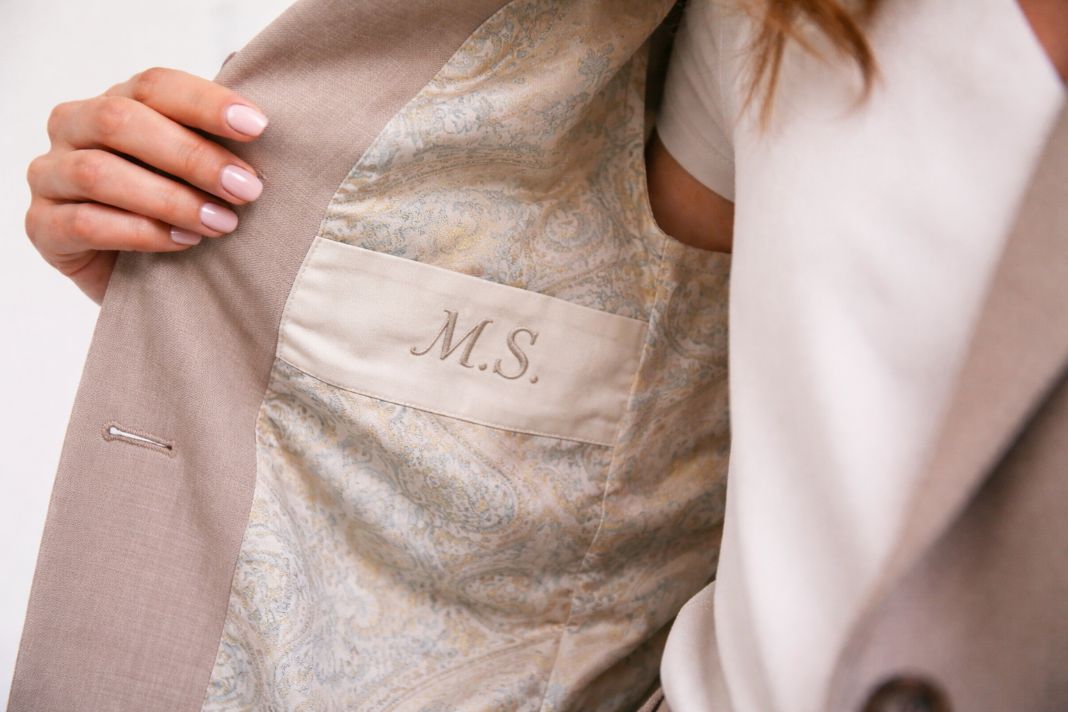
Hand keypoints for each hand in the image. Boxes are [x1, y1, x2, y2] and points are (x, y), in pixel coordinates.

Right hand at [25, 67, 268, 303]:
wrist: (143, 277)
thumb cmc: (176, 210)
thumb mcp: (199, 172)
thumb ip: (217, 141)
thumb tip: (263, 121)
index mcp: (115, 101)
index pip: (154, 85)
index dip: (205, 102)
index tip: (257, 127)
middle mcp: (73, 128)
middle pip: (120, 121)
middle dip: (192, 156)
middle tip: (246, 188)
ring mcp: (50, 176)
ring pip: (99, 173)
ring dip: (170, 199)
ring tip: (222, 222)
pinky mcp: (42, 227)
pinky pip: (84, 223)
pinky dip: (141, 232)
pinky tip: (183, 241)